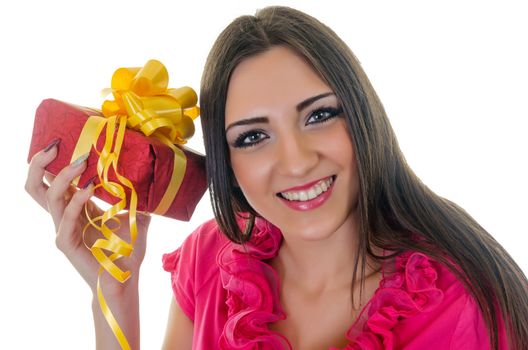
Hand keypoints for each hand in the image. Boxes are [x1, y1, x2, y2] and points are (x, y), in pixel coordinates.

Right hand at [25, 140, 150, 294]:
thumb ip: (136, 197)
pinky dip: (77, 199)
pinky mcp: (66, 242)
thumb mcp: (135, 215)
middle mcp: (64, 215)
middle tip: (57, 144)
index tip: (66, 138)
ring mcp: (62, 228)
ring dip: (64, 176)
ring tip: (81, 162)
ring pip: (49, 196)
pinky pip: (67, 216)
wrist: (125, 278)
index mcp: (75, 206)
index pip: (53, 179)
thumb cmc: (127, 249)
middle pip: (36, 186)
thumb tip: (150, 176)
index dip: (53, 159)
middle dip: (41, 162)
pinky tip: (91, 187)